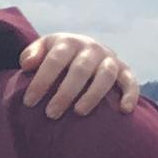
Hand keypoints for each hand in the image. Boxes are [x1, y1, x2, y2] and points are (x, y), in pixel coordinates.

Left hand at [18, 34, 137, 119]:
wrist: (82, 49)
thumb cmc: (56, 56)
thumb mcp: (42, 49)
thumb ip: (31, 55)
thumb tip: (27, 64)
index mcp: (69, 43)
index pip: (55, 60)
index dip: (42, 80)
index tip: (29, 102)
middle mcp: (91, 49)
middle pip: (81, 69)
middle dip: (66, 92)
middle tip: (51, 114)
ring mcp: (109, 59)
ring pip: (106, 75)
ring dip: (93, 94)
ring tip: (79, 112)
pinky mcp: (124, 70)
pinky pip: (130, 81)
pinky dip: (130, 94)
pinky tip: (124, 110)